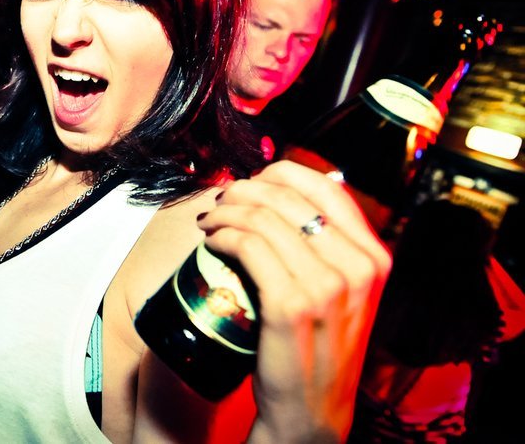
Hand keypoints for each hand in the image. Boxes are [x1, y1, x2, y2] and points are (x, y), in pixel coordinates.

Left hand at [197, 160, 391, 441]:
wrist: (312, 409)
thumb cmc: (317, 345)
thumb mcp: (341, 291)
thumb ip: (327, 247)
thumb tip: (285, 194)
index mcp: (374, 256)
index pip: (327, 187)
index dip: (280, 174)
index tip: (251, 182)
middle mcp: (358, 267)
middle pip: (288, 196)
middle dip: (243, 189)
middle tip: (220, 201)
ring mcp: (326, 287)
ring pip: (262, 216)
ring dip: (225, 210)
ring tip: (209, 220)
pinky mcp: (290, 304)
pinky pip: (247, 246)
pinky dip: (222, 235)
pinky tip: (212, 240)